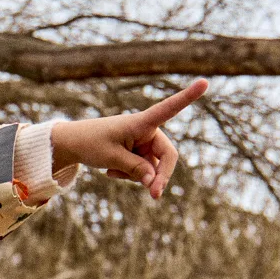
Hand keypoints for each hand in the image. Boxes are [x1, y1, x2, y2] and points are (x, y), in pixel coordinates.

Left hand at [50, 80, 207, 201]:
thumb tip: (155, 182)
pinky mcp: (139, 153)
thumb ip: (135, 169)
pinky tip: (112, 171)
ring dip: (137, 176)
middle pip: (167, 156)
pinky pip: (142, 171)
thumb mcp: (112, 158)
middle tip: (154, 196)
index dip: (187, 97)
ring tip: (113, 170)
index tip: (205, 82)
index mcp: (142, 122)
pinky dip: (129, 175)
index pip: (168, 109)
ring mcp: (144, 143)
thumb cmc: (91, 144)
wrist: (74, 144)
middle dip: (160, 176)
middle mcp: (148, 131)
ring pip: (152, 168)